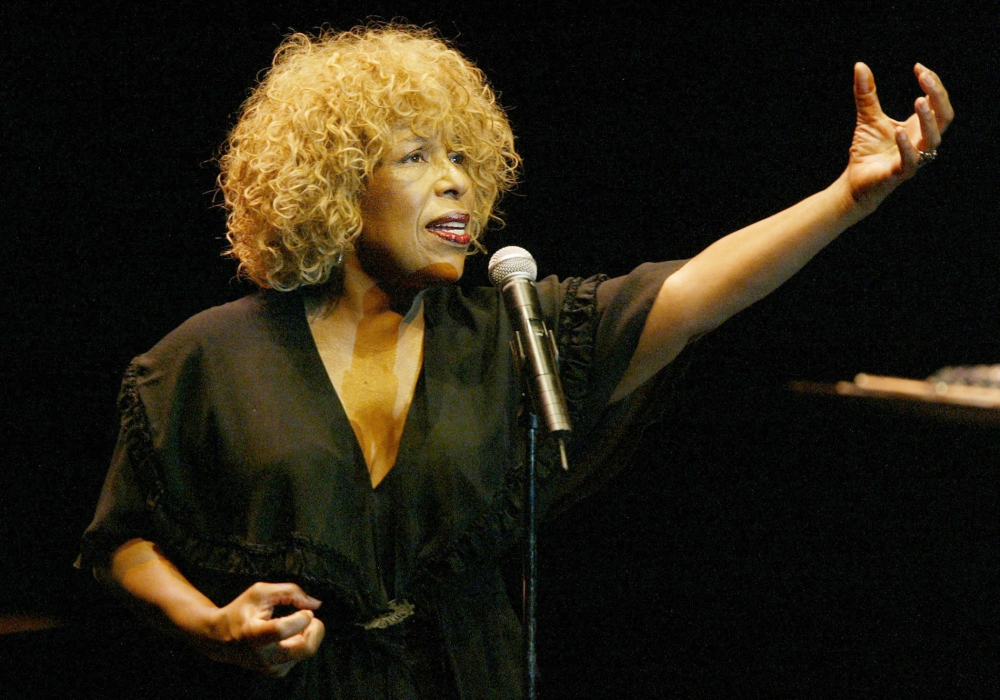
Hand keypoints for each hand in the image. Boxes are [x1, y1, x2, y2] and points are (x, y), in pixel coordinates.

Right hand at [199, 582, 325, 676]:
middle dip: (316, 629)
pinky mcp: (277, 671)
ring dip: (310, 634)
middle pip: (305, 648)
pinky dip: (302, 642)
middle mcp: (262, 655)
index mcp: (253, 634)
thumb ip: (290, 592)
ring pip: (306, 652)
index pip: (283, 630)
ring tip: (297, 624)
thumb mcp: (260, 592)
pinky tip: (290, 636)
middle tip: (309, 617)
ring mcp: (270, 667)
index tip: (303, 610)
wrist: (221, 639)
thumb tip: (316, 604)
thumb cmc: (241, 612)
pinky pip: (301, 656)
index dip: (301, 618)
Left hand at [845, 62, 953, 212]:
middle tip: (925, 77)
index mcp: (919, 127)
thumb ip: (866, 94)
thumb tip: (860, 65)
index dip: (933, 84)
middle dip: (938, 95)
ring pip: (933, 139)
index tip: (919, 67)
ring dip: (927, 119)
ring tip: (918, 100)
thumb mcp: (868, 117)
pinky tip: (899, 132)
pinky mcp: (899, 174)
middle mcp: (921, 142)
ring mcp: (914, 158)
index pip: (938, 103)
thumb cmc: (867, 151)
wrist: (855, 181)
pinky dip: (907, 147)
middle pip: (944, 117)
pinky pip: (911, 162)